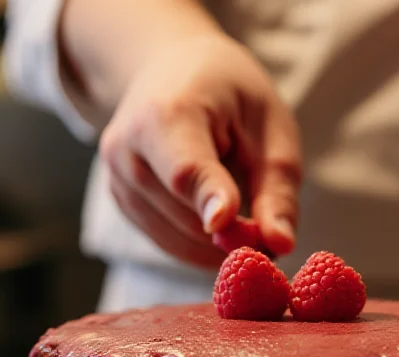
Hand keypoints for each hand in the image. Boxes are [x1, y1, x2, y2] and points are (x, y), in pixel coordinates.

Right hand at [99, 34, 301, 267]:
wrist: (172, 68)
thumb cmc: (230, 94)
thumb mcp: (270, 126)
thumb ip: (277, 188)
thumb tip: (281, 245)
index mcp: (165, 114)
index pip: (186, 172)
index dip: (215, 206)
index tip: (244, 237)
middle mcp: (127, 148)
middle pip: (185, 217)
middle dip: (234, 236)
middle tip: (272, 236)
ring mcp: (117, 178)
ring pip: (176, 238)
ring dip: (219, 246)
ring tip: (250, 222)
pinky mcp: (120, 201)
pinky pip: (166, 241)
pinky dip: (200, 245)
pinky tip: (223, 226)